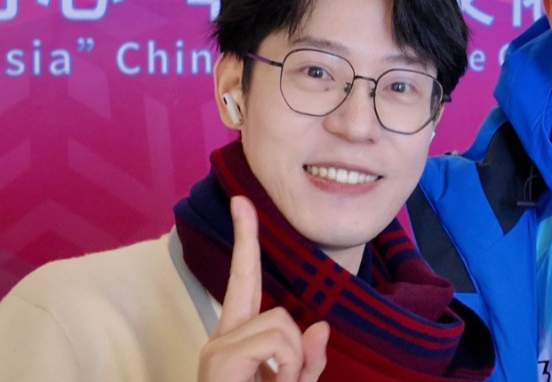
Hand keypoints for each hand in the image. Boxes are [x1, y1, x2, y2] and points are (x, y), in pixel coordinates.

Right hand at [198, 196, 329, 381]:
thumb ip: (309, 363)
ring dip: (293, 364)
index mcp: (239, 340)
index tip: (242, 200)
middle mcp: (221, 339)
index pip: (245, 281)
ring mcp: (217, 349)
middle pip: (282, 314)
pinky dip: (284, 369)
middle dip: (297, 354)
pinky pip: (274, 341)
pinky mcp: (219, 358)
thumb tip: (320, 326)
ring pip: (282, 326)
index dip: (246, 239)